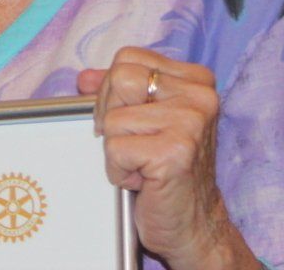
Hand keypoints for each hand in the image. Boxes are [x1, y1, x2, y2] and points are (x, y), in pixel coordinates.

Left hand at [77, 47, 258, 269]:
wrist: (194, 225)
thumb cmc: (168, 173)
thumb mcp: (145, 121)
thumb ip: (118, 93)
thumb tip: (84, 77)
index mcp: (196, 80)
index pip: (127, 58)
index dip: (113, 92)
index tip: (131, 120)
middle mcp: (199, 96)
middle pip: (119, 79)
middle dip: (112, 117)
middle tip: (135, 146)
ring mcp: (190, 122)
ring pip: (113, 119)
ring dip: (117, 150)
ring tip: (144, 166)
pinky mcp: (175, 152)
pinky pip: (115, 149)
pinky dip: (120, 172)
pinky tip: (145, 181)